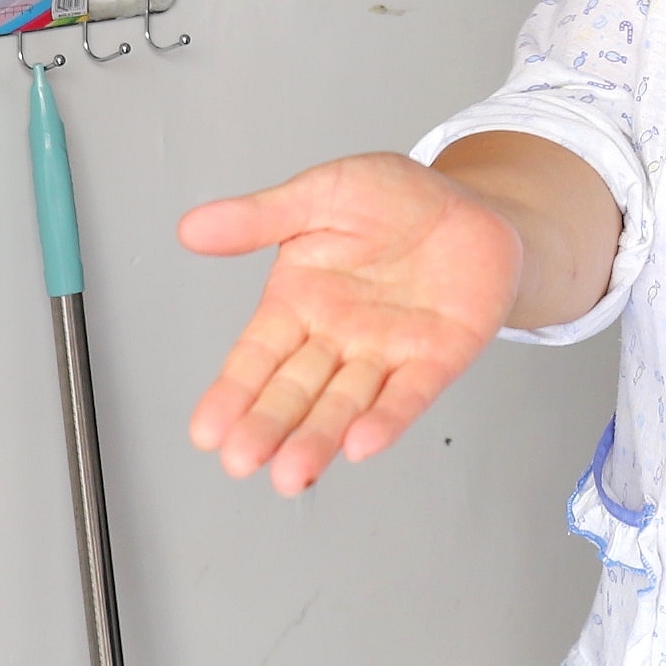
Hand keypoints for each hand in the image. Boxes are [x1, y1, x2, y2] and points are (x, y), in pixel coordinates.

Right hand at [178, 153, 523, 496]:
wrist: (473, 203)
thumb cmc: (396, 200)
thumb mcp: (323, 193)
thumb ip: (261, 217)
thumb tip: (191, 227)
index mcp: (299, 303)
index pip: (256, 357)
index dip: (231, 393)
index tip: (205, 432)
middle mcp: (337, 337)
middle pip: (295, 391)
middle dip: (268, 427)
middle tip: (242, 460)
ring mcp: (387, 352)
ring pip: (345, 404)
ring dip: (319, 438)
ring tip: (292, 472)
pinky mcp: (438, 357)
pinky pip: (409, 393)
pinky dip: (388, 419)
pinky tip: (362, 443)